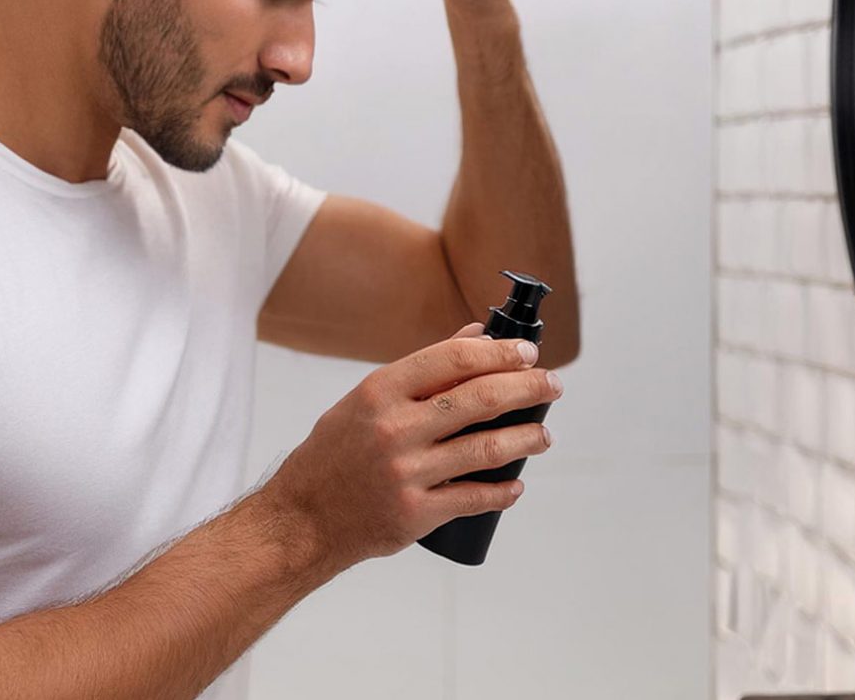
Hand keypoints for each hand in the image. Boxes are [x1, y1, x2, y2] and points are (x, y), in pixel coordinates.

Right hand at [259, 321, 562, 570]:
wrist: (302, 519)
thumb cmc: (336, 453)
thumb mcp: (367, 400)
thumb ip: (422, 371)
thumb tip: (478, 336)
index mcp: (380, 391)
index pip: (454, 359)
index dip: (500, 353)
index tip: (528, 353)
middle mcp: (394, 429)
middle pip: (480, 399)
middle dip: (528, 389)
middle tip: (553, 386)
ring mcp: (406, 473)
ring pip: (487, 448)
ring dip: (527, 439)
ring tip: (545, 435)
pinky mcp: (416, 514)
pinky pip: (474, 498)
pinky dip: (502, 492)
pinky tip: (516, 485)